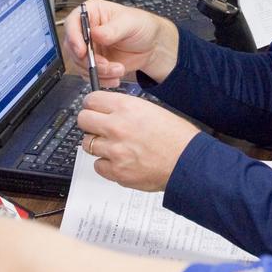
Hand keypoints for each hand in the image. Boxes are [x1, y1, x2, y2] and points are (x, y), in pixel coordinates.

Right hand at [63, 0, 179, 85]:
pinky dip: (101, 78)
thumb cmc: (142, 26)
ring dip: (98, 71)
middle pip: (72, 46)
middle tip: (104, 64)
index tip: (81, 51)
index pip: (72, 22)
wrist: (151, 46)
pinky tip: (115, 76)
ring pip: (80, 63)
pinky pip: (88, 74)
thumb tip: (96, 33)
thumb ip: (113, 29)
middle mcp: (87, 30)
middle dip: (88, 60)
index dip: (73, 37)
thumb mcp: (130, 23)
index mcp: (92, 12)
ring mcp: (89, 48)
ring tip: (117, 69)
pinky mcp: (94, 63)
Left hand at [77, 91, 200, 191]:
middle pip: (83, 120)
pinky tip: (119, 161)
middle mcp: (116, 126)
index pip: (91, 100)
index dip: (92, 105)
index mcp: (126, 107)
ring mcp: (114, 150)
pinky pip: (98, 166)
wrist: (188, 162)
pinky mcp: (116, 171)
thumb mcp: (151, 110)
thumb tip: (108, 111)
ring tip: (115, 146)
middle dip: (90, 123)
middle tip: (98, 127)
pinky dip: (106, 164)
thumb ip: (126, 109)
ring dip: (98, 144)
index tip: (94, 109)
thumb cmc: (177, 137)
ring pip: (87, 143)